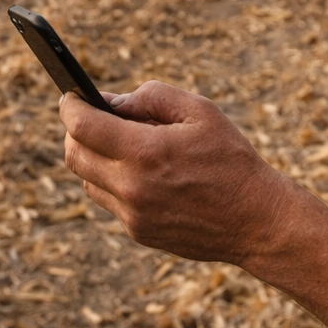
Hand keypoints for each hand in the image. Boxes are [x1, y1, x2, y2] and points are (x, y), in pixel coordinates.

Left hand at [59, 81, 295, 265]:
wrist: (256, 220)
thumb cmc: (231, 159)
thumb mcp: (199, 111)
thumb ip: (151, 96)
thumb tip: (112, 101)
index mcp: (145, 152)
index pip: (81, 127)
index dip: (70, 107)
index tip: (70, 96)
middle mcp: (131, 187)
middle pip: (74, 155)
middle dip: (76, 131)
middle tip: (91, 117)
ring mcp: (132, 214)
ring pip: (87, 179)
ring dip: (93, 158)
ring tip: (121, 145)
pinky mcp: (138, 232)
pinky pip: (108, 201)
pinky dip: (113, 181)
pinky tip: (139, 172)